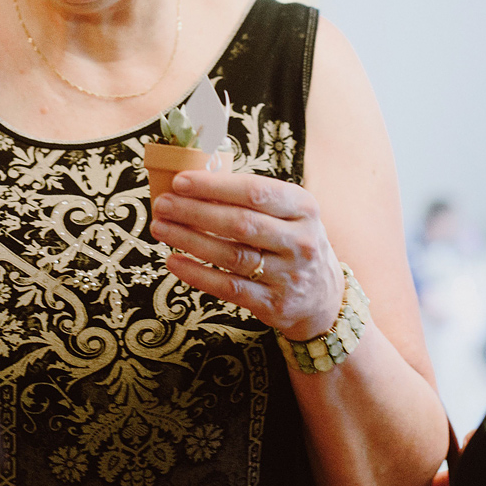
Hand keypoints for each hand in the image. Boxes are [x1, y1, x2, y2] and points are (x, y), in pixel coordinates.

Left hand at [151, 169, 344, 339]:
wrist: (324, 298)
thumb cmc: (293, 243)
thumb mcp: (290, 214)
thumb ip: (252, 199)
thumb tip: (196, 185)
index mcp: (304, 208)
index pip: (255, 191)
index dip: (214, 186)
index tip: (180, 181)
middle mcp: (300, 241)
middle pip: (240, 223)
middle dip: (194, 211)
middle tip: (163, 203)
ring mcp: (289, 275)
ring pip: (231, 255)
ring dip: (189, 240)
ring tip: (161, 227)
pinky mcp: (274, 304)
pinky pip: (228, 287)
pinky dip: (197, 274)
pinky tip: (174, 261)